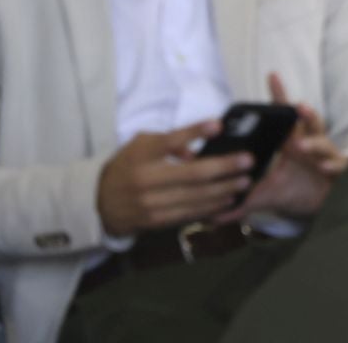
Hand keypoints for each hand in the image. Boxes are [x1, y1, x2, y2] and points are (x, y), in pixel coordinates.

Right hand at [96, 119, 251, 237]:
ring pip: (194, 197)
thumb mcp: (141, 146)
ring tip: (244, 182)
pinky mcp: (156, 221)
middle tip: (247, 161)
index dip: (195, 132)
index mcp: (142, 155)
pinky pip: (188, 213)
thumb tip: (194, 151)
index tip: (218, 125)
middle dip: (224, 167)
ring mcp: (151, 203)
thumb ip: (169, 143)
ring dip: (223, 189)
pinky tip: (228, 199)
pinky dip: (211, 207)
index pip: (170, 141)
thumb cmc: (128, 166)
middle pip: (191, 174)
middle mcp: (146, 179)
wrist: (99, 203)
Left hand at [217, 75, 347, 222]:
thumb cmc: (296, 193)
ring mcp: (327, 157)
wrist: (320, 209)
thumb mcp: (265, 198)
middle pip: (312, 123)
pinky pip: (339, 165)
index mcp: (293, 144)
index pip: (287, 117)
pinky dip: (333, 165)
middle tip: (297, 107)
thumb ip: (240, 204)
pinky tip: (325, 167)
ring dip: (314, 143)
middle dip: (306, 114)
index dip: (280, 96)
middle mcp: (312, 146)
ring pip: (325, 143)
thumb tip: (210, 216)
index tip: (272, 76)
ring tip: (300, 146)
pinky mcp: (339, 172)